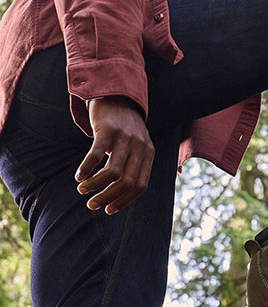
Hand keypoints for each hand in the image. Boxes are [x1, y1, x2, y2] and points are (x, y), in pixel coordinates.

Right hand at [75, 96, 154, 214]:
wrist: (117, 95)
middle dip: (108, 198)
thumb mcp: (138, 146)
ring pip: (112, 173)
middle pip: (127, 183)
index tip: (109, 210)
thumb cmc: (125, 128)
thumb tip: (125, 194)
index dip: (125, 201)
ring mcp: (125, 138)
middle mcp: (140, 147)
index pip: (141, 186)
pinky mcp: (107, 130)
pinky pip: (95, 156)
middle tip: (92, 205)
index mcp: (149, 154)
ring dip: (95, 186)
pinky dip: (86, 169)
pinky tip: (79, 176)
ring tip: (83, 190)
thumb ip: (135, 165)